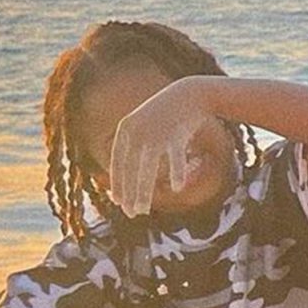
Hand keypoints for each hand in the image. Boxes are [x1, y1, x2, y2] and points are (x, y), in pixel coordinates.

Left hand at [108, 80, 213, 216]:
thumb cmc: (167, 116)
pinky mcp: (176, 133)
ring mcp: (157, 132)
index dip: (118, 184)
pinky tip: (176, 188)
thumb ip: (134, 146)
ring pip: (147, 168)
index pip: (117, 163)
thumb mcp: (145, 127)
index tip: (119, 203)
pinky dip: (176, 172)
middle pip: (130, 169)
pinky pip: (175, 158)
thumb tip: (126, 171)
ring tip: (142, 210)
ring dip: (143, 192)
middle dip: (130, 193)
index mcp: (125, 129)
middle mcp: (137, 131)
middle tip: (132, 213)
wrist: (190, 93)